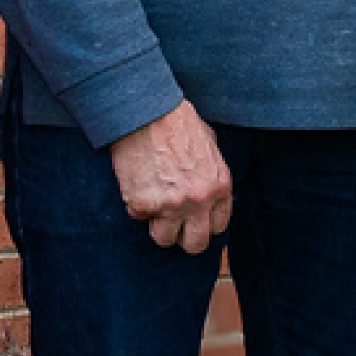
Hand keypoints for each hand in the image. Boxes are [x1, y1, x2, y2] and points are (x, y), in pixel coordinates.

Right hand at [106, 101, 232, 254]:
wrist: (146, 111)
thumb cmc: (177, 121)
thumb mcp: (210, 145)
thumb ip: (212, 173)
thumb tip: (210, 188)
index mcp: (220, 186)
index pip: (218, 227)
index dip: (203, 223)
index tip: (192, 218)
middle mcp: (199, 200)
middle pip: (195, 244)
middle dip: (183, 236)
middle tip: (172, 222)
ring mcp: (171, 205)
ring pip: (164, 239)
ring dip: (157, 224)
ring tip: (152, 201)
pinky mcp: (144, 204)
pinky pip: (138, 217)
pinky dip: (135, 204)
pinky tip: (137, 183)